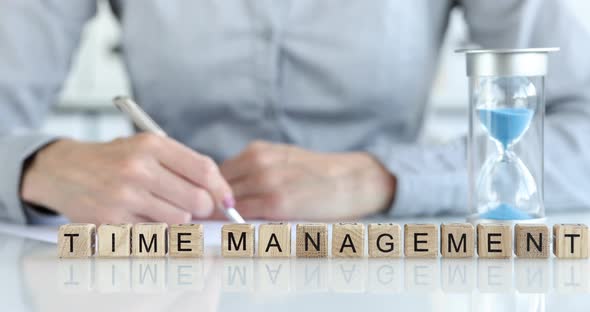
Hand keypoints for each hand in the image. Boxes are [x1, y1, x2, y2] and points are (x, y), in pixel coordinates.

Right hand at [20, 133, 233, 223]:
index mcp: (151, 145)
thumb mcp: (147, 148)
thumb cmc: (114, 160)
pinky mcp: (111, 221)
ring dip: (178, 219)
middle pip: (197, 200)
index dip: (221, 188)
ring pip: (179, 220)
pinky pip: (155, 235)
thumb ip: (184, 165)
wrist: (64, 170)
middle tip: (194, 206)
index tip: (226, 199)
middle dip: (203, 208)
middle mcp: (138, 168)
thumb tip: (221, 194)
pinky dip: (156, 230)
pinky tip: (144, 217)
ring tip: (161, 208)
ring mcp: (123, 196)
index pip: (204, 169)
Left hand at [220, 141, 395, 219]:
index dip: (210, 193)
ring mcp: (266, 181)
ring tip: (219, 229)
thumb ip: (253, 172)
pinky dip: (235, 224)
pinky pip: (242, 216)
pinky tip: (236, 231)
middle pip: (217, 188)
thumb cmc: (318, 174)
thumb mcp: (282, 160)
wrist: (351, 180)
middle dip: (211, 205)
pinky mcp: (276, 203)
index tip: (207, 207)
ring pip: (226, 203)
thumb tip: (225, 195)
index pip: (216, 175)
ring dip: (220, 216)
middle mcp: (257, 162)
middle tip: (207, 222)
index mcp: (256, 151)